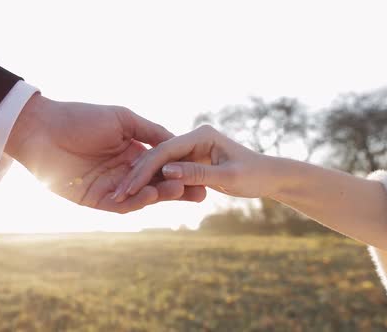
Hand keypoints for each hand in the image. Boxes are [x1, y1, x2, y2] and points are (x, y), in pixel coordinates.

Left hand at [5, 93, 205, 213]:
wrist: (43, 129)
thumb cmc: (81, 118)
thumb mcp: (123, 119)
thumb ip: (150, 131)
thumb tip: (178, 141)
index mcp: (132, 152)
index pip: (162, 166)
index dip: (181, 170)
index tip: (203, 172)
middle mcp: (124, 172)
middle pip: (156, 184)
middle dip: (178, 188)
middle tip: (201, 191)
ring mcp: (111, 187)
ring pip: (141, 196)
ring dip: (160, 195)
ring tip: (178, 190)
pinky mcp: (96, 200)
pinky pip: (121, 205)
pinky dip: (136, 201)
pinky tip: (151, 196)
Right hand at [114, 125, 280, 200]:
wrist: (268, 177)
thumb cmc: (254, 175)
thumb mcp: (228, 177)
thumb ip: (198, 173)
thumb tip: (167, 172)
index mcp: (201, 134)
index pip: (166, 150)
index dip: (146, 169)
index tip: (129, 187)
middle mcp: (193, 137)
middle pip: (159, 155)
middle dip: (139, 175)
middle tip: (118, 194)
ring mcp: (191, 148)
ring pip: (161, 164)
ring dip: (144, 180)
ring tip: (123, 197)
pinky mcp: (191, 159)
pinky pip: (169, 171)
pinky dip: (156, 183)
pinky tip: (139, 195)